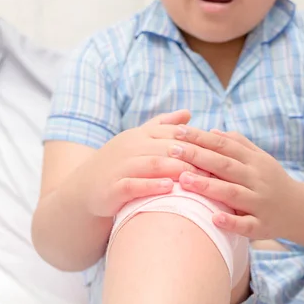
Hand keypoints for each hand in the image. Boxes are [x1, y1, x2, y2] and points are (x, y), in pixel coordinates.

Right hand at [72, 110, 208, 217]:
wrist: (82, 190)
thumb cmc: (119, 164)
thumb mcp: (139, 141)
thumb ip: (163, 126)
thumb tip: (188, 112)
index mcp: (140, 135)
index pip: (173, 133)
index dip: (197, 140)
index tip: (220, 149)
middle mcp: (130, 147)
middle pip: (166, 147)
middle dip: (192, 156)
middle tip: (216, 165)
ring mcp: (120, 166)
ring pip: (152, 164)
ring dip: (176, 169)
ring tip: (198, 176)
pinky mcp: (111, 188)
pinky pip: (133, 185)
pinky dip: (151, 186)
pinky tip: (169, 188)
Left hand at [171, 126, 301, 239]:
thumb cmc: (273, 182)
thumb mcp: (261, 159)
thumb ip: (238, 145)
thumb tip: (212, 132)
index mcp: (254, 161)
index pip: (224, 145)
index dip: (201, 138)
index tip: (177, 132)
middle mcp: (257, 179)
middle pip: (225, 165)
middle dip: (198, 157)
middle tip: (172, 150)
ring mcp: (260, 203)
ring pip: (233, 193)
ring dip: (209, 186)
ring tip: (184, 180)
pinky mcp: (262, 225)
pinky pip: (246, 224)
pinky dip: (231, 222)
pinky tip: (214, 218)